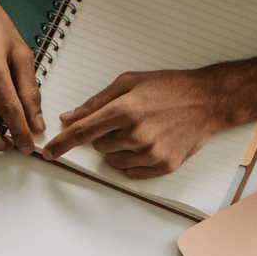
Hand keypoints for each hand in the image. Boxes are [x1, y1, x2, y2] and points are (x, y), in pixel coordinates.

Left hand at [41, 48, 256, 178]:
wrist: (208, 101)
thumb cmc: (170, 88)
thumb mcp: (129, 83)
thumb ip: (96, 102)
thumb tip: (69, 118)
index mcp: (125, 109)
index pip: (82, 132)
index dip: (62, 144)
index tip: (49, 153)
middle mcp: (136, 133)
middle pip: (98, 146)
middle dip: (104, 135)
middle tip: (126, 120)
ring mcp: (151, 152)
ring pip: (114, 160)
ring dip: (119, 149)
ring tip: (141, 130)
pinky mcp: (164, 165)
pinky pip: (133, 173)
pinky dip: (133, 162)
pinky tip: (148, 144)